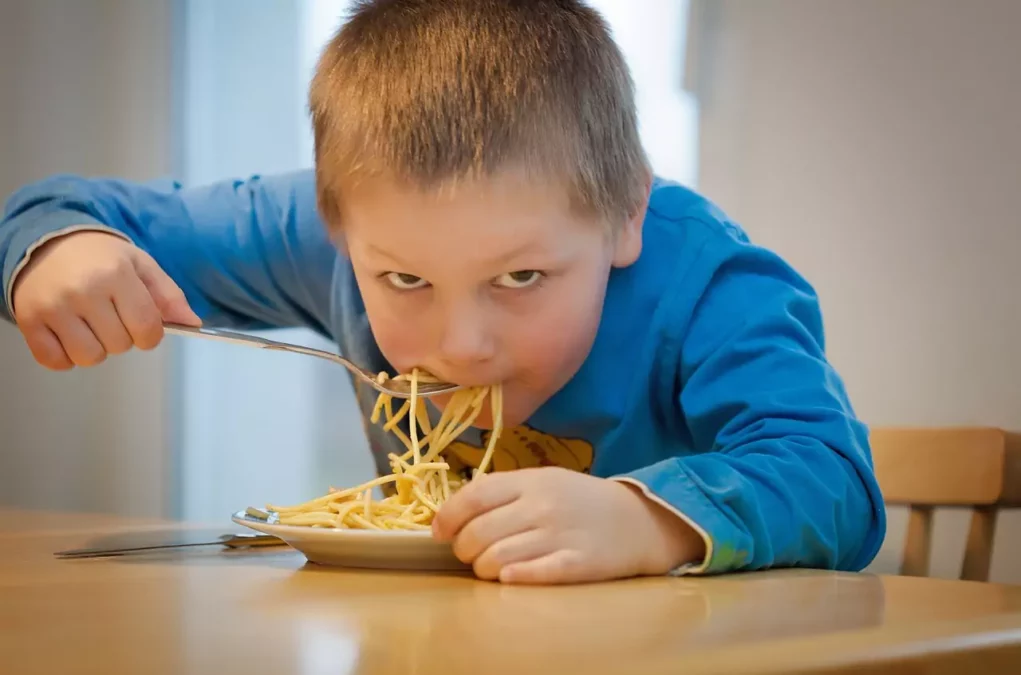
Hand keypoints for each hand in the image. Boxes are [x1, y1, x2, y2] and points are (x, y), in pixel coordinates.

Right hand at [12, 230, 199, 369]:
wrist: (47, 242)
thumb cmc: (99, 257)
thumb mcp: (140, 265)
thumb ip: (169, 295)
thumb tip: (193, 324)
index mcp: (116, 274)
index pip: (147, 328)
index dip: (151, 334)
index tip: (143, 325)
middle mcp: (83, 290)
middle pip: (120, 345)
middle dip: (122, 336)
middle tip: (110, 315)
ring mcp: (53, 307)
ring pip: (89, 357)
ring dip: (95, 348)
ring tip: (90, 325)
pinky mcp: (29, 321)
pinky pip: (55, 361)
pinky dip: (65, 356)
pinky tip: (68, 334)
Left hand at [432, 467, 705, 583]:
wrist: (638, 519)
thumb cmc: (582, 500)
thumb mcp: (545, 480)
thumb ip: (505, 488)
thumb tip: (458, 505)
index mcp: (530, 481)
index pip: (473, 497)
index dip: (448, 517)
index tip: (439, 531)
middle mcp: (541, 506)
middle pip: (478, 534)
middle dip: (464, 549)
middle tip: (469, 553)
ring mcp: (558, 536)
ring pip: (496, 559)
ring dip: (483, 569)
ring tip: (491, 567)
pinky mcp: (575, 564)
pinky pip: (529, 575)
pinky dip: (511, 578)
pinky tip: (509, 576)